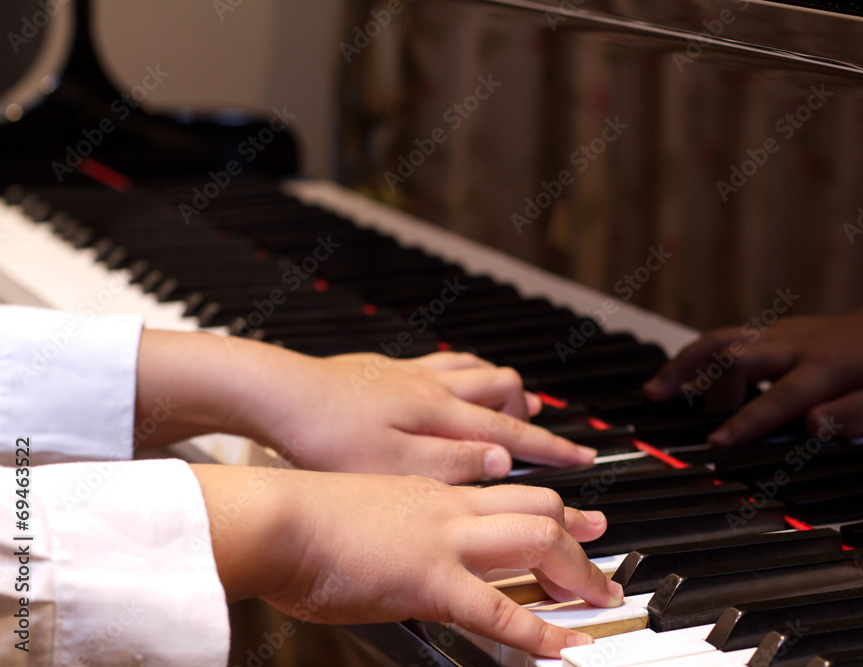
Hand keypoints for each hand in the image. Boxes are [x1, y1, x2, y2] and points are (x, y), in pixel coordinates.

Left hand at [136, 332, 594, 481]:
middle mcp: (433, 387)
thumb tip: (503, 461)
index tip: (583, 458)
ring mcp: (409, 372)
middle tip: (542, 434)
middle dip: (529, 413)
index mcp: (442, 415)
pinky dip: (462, 371)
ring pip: (474, 369)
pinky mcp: (384, 367)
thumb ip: (454, 465)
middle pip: (501, 390)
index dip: (553, 449)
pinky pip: (441, 360)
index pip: (513, 433)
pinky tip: (450, 380)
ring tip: (512, 400)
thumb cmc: (328, 436)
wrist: (278, 393)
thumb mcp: (394, 467)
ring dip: (500, 387)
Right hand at [192, 465, 623, 656]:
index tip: (577, 516)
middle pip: (538, 508)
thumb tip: (398, 544)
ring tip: (599, 597)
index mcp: (431, 491)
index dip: (551, 507)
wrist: (274, 517)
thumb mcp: (362, 508)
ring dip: (576, 572)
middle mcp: (449, 507)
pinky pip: (500, 609)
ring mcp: (444, 540)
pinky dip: (540, 631)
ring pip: (536, 540)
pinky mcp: (430, 579)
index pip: (508, 491)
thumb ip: (394, 522)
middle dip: (579, 535)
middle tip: (603, 553)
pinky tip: (565, 646)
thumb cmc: (301, 515)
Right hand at [643, 269, 862, 446]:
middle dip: (696, 379)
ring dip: (684, 363)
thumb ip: (853, 416)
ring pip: (721, 339)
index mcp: (828, 367)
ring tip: (653, 390)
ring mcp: (779, 332)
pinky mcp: (770, 331)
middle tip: (662, 405)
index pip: (780, 396)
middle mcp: (796, 344)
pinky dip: (695, 357)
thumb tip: (811, 426)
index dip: (746, 421)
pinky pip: (726, 339)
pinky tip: (675, 378)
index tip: (717, 444)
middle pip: (735, 353)